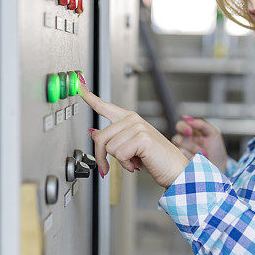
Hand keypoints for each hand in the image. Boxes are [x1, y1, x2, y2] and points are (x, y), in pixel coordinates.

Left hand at [76, 73, 189, 188]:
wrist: (175, 170)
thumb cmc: (155, 160)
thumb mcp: (128, 149)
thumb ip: (112, 139)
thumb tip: (93, 133)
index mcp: (128, 119)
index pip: (104, 106)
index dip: (88, 96)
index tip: (78, 84)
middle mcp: (132, 119)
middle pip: (100, 137)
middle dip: (102, 157)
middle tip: (109, 167)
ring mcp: (137, 126)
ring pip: (109, 147)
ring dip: (118, 162)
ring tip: (133, 161)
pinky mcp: (141, 137)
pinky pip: (119, 154)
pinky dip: (126, 164)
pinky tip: (137, 163)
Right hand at [172, 116, 228, 171]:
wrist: (218, 168)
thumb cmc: (217, 151)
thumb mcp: (213, 134)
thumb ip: (201, 124)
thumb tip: (187, 118)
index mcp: (192, 133)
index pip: (181, 125)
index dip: (183, 127)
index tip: (190, 131)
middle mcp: (185, 141)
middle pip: (176, 136)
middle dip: (186, 140)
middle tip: (192, 141)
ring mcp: (182, 152)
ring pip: (179, 147)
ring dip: (192, 149)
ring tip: (203, 154)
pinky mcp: (180, 160)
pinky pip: (180, 155)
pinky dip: (190, 156)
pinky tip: (198, 159)